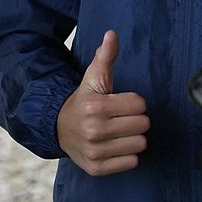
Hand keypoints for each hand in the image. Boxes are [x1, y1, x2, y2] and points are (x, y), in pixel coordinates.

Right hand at [56, 30, 150, 176]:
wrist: (58, 128)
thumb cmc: (83, 101)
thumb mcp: (92, 78)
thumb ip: (105, 57)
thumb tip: (112, 34)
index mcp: (95, 106)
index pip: (140, 105)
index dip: (132, 103)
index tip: (119, 104)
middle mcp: (94, 130)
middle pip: (143, 125)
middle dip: (134, 120)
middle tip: (119, 118)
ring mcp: (95, 151)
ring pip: (140, 144)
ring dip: (132, 138)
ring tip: (117, 133)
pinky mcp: (97, 168)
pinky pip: (132, 162)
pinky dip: (126, 155)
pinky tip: (113, 146)